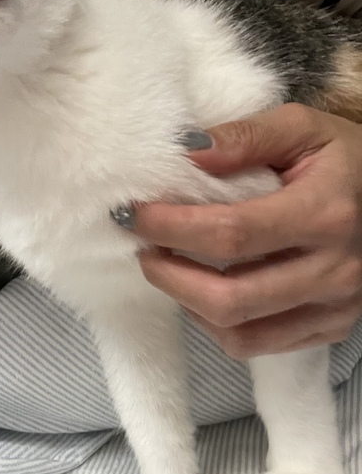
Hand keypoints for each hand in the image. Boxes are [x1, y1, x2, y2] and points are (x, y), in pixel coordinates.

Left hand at [132, 104, 361, 357]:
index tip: (133, 213)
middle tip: (142, 246)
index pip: (231, 233)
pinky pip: (258, 346)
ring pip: (240, 333)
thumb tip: (182, 151)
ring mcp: (336, 308)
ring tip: (168, 265)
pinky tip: (203, 290)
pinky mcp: (331, 328)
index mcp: (326, 213)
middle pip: (229, 298)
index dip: (171, 227)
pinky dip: (217, 324)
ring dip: (187, 303)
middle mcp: (334, 270)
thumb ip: (243, 137)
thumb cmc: (344, 158)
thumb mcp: (301, 127)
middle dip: (168, 275)